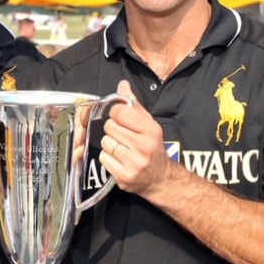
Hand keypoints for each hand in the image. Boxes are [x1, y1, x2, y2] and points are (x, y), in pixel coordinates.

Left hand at [100, 80, 170, 197]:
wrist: (160, 178)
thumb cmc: (152, 148)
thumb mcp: (148, 124)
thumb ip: (133, 105)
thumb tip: (122, 85)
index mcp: (150, 130)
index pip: (120, 112)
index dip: (116, 113)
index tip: (120, 118)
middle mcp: (143, 147)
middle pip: (109, 127)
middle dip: (112, 130)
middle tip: (122, 136)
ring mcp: (133, 163)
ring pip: (105, 142)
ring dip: (109, 144)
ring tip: (121, 148)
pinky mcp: (123, 175)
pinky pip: (103, 158)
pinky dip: (108, 157)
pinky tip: (119, 159)